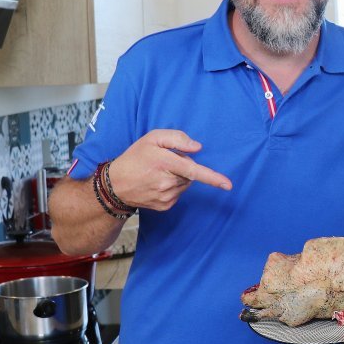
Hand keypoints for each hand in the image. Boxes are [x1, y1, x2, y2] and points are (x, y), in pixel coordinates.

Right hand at [108, 130, 231, 210]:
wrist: (115, 185)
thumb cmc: (135, 158)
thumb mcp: (152, 138)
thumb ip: (176, 138)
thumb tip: (197, 147)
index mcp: (165, 163)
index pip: (194, 170)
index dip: (213, 178)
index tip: (228, 185)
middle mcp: (167, 182)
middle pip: (190, 173)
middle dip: (183, 166)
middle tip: (164, 162)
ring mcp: (166, 196)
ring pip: (185, 184)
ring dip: (178, 177)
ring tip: (159, 173)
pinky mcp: (165, 205)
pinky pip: (179, 193)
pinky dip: (173, 187)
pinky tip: (158, 183)